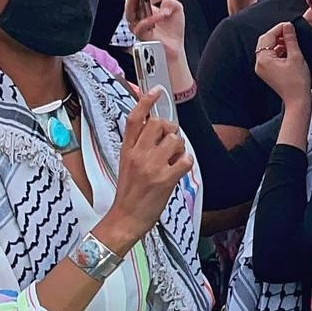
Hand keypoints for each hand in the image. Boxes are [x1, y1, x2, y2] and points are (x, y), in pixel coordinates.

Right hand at [103, 91, 191, 249]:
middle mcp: (138, 155)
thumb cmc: (129, 193)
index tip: (156, 91)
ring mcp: (152, 166)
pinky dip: (185, 163)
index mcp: (127, 150)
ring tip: (172, 160)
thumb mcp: (126, 164)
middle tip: (169, 143)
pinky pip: (185, 159)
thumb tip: (157, 128)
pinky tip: (177, 171)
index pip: (135, 119)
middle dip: (171, 130)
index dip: (146, 101)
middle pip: (160, 124)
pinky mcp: (165, 179)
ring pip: (176, 140)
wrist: (125, 219)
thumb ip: (138, 145)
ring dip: (179, 148)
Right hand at [127, 0, 185, 64]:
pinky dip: (151, 20)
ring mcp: (138, 26)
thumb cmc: (173, 30)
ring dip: (132, 1)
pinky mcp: (142, 36)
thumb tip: (163, 3)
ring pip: (130, 13)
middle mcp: (138, 16)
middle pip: (129, 0)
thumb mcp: (176, 9)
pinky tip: (160, 15)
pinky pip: (142, 27)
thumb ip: (171, 2)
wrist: (175, 48)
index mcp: (144, 8)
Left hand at [254, 23, 311, 105]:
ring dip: (279, 43)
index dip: (279, 28)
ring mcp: (262, 69)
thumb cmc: (297, 82)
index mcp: (264, 60)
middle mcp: (259, 64)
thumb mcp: (296, 57)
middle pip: (265, 41)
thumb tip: (288, 26)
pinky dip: (279, 51)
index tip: (290, 25)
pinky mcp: (268, 72)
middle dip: (278, 35)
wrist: (298, 100)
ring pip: (268, 48)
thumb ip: (291, 39)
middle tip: (290, 32)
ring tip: (292, 42)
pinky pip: (270, 56)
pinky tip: (289, 51)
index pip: (268, 36)